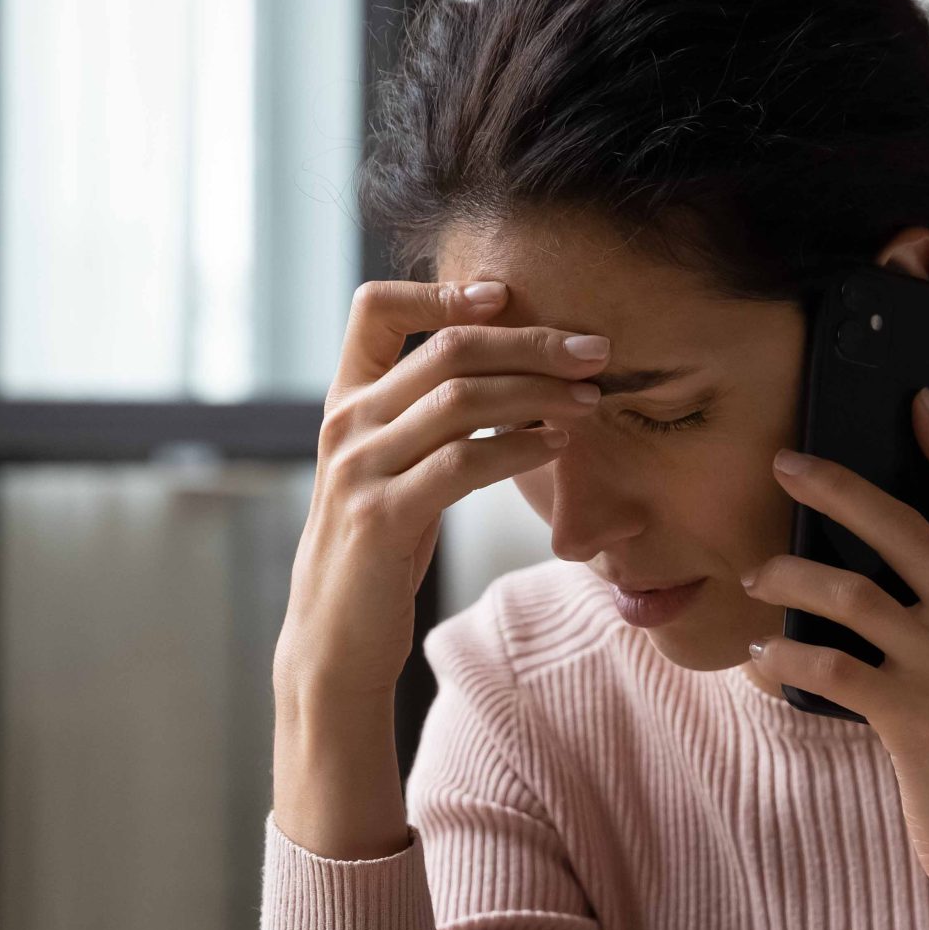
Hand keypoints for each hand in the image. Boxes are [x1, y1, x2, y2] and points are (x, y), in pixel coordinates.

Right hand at [272, 278, 606, 706]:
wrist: (334, 638)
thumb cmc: (379, 549)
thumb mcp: (393, 468)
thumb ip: (426, 418)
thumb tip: (513, 372)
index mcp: (345, 400)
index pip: (374, 308)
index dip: (441, 291)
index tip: (506, 296)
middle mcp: (345, 423)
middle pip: (446, 349)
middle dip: (530, 343)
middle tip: (594, 350)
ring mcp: (359, 468)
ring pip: (459, 399)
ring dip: (538, 393)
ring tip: (590, 398)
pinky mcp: (381, 517)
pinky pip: (461, 463)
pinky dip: (519, 446)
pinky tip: (558, 445)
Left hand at [739, 387, 928, 893]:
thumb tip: (871, 569)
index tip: (918, 403)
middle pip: (905, 528)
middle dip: (839, 485)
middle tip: (785, 462)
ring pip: (853, 593)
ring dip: (790, 576)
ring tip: (754, 576)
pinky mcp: (912, 717)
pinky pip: (828, 667)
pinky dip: (782, 658)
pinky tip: (758, 660)